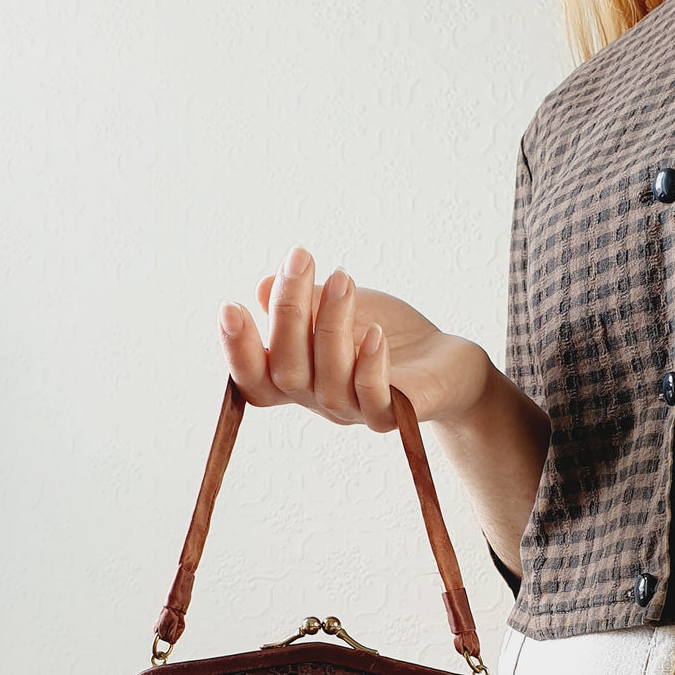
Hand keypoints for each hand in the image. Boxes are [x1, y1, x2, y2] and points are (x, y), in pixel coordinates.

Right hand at [217, 244, 490, 430]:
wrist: (444, 362)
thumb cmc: (382, 332)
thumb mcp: (337, 306)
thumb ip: (302, 303)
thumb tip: (263, 286)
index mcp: (296, 377)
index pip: (253, 378)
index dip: (237, 350)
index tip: (231, 306)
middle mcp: (318, 399)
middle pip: (287, 370)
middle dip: (289, 311)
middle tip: (301, 259)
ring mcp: (353, 411)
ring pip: (327, 379)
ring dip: (331, 324)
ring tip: (343, 278)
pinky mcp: (392, 415)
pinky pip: (373, 397)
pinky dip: (369, 365)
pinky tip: (374, 333)